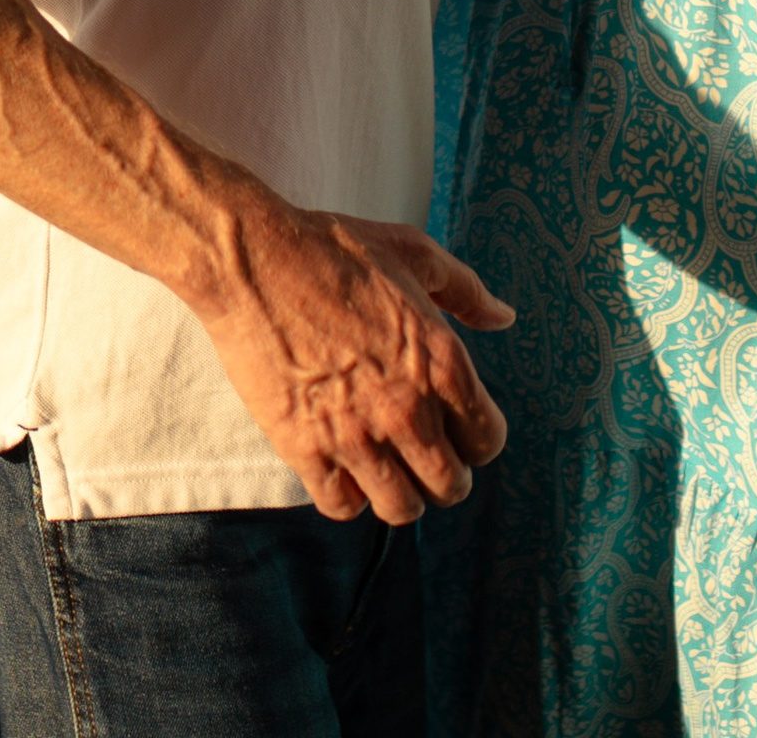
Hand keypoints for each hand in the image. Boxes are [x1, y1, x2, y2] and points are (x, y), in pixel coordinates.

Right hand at [194, 198, 514, 526]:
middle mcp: (408, 409)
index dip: (473, 436)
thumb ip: (465, 289)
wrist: (251, 258)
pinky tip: (340, 466)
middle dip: (441, 473)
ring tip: (382, 467)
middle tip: (418, 452)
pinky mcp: (304, 446)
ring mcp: (355, 434)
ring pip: (400, 508)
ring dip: (397, 492)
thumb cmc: (331, 249)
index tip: (452, 426)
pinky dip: (346, 494)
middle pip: (449, 486)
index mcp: (442, 364)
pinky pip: (342, 505)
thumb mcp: (410, 252)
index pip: (487, 441)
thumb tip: (505, 317)